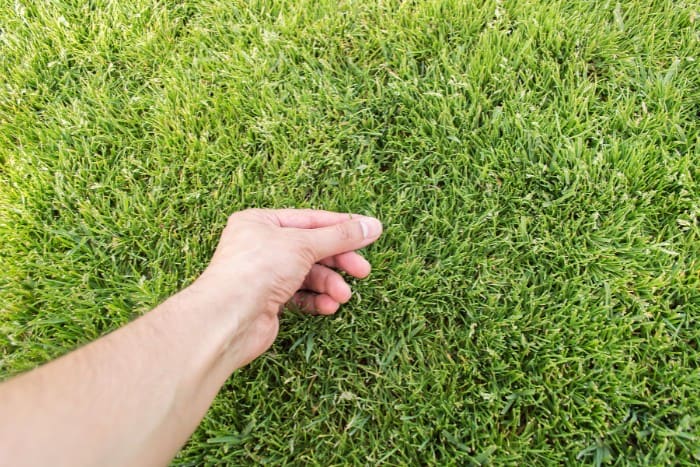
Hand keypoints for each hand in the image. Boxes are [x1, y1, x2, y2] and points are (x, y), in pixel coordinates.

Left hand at [189, 209, 382, 367]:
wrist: (229, 318)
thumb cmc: (257, 270)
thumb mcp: (304, 244)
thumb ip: (340, 236)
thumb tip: (374, 226)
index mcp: (261, 222)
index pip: (310, 220)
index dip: (340, 227)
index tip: (369, 234)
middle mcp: (260, 246)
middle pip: (312, 249)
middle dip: (338, 262)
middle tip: (363, 271)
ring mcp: (264, 274)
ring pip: (308, 275)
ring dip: (329, 285)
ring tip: (342, 296)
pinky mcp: (268, 301)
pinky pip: (300, 296)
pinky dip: (316, 300)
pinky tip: (328, 307)